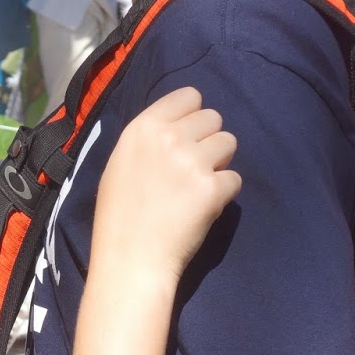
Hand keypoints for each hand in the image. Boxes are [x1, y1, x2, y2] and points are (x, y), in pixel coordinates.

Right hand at [97, 86, 240, 282]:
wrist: (130, 259)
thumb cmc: (119, 217)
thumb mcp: (120, 164)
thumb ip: (149, 140)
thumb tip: (177, 129)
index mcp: (143, 128)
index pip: (189, 95)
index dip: (192, 115)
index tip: (186, 136)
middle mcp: (170, 138)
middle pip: (214, 117)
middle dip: (208, 139)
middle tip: (193, 167)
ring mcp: (193, 163)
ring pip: (230, 143)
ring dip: (219, 162)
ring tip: (198, 186)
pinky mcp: (213, 189)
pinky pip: (235, 178)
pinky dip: (224, 192)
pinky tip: (203, 207)